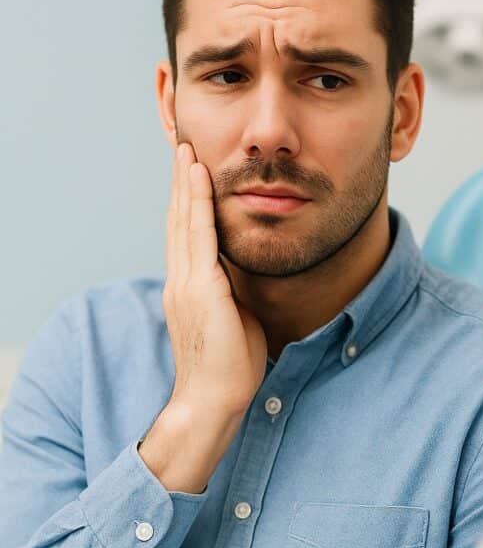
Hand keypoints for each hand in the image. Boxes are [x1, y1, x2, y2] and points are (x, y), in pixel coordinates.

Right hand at [138, 142, 266, 492]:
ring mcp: (187, 282)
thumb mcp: (231, 314)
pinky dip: (197, 204)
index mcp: (188, 285)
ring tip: (187, 152)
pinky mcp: (200, 288)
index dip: (186, 199)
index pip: (185, 232)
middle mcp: (181, 279)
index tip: (191, 170)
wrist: (214, 401)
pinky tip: (200, 179)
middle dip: (181, 182)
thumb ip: (229, 287)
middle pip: (179, 219)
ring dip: (186, 184)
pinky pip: (198, 236)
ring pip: (184, 221)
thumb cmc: (229, 363)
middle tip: (183, 147)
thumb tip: (239, 268)